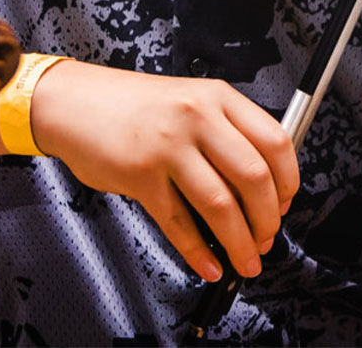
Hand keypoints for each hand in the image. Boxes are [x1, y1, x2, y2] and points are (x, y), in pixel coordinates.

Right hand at [29, 62, 298, 281]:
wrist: (74, 103)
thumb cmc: (134, 106)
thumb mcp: (191, 101)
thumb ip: (227, 131)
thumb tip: (263, 184)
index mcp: (218, 97)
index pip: (275, 141)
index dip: (288, 181)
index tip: (286, 203)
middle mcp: (198, 117)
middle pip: (254, 177)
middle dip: (268, 219)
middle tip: (267, 238)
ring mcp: (168, 146)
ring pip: (220, 205)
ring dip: (239, 242)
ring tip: (246, 259)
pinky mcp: (140, 175)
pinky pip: (178, 223)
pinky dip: (198, 252)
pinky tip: (209, 264)